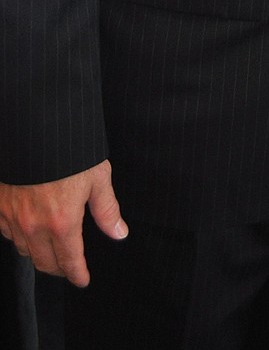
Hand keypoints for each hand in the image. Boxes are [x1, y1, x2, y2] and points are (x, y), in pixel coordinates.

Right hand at [0, 160, 127, 285]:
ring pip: (24, 250)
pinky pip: (7, 233)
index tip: (82, 280)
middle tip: (68, 268)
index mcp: (61, 221)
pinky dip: (19, 237)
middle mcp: (34, 225)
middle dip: (58, 269)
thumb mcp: (97, 176)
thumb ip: (106, 209)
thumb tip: (119, 232)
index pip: (69, 260)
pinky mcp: (0, 205)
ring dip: (38, 254)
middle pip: (44, 262)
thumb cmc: (71, 150)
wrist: (37, 127)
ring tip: (51, 250)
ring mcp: (13, 216)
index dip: (77, 274)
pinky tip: (29, 231)